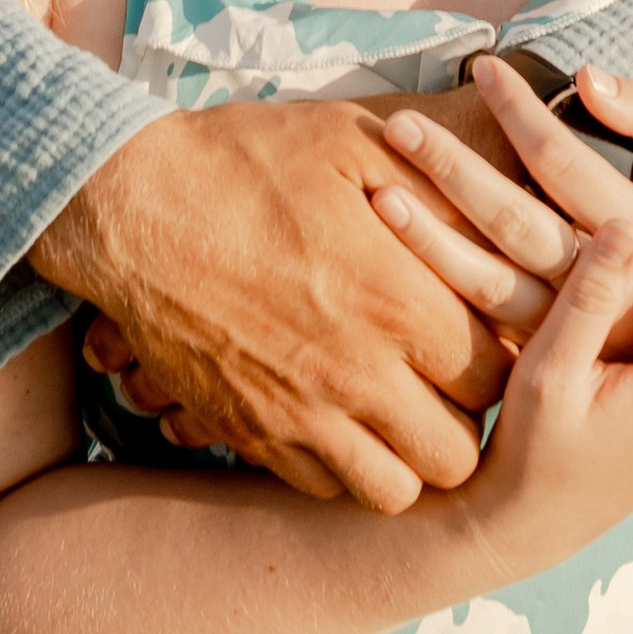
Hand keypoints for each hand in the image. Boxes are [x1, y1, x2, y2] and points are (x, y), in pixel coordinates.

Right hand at [30, 98, 510, 514]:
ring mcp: (300, 415)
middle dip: (465, 420)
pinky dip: (342, 468)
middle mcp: (358, 373)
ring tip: (398, 409)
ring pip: (394, 492)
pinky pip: (323, 489)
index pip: (497, 374)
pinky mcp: (250, 434)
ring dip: (407, 458)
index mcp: (396, 299)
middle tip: (447, 379)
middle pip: (459, 453)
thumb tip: (502, 217)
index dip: (500, 355)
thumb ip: (438, 189)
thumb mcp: (353, 141)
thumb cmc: (245, 161)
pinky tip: (338, 415)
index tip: (482, 331)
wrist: (130, 205)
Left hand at [371, 58, 632, 357]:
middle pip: (513, 223)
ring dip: (431, 243)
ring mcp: (578, 330)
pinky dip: (448, 294)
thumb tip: (584, 79)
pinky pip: (492, 327)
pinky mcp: (556, 357)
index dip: (519, 112)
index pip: (563, 161)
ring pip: (492, 288)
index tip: (481, 67)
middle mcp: (609, 285)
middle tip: (399, 126)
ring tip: (381, 199)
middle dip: (453, 171)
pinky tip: (405, 265)